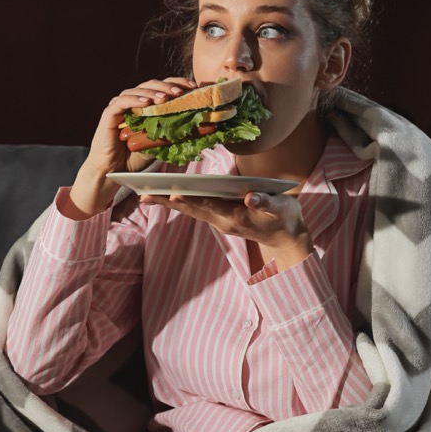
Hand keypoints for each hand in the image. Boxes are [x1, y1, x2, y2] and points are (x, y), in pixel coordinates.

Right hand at [66, 77, 196, 218]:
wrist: (113, 170)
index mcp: (145, 106)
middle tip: (181, 92)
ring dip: (153, 92)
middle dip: (168, 86)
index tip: (192, 87)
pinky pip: (122, 102)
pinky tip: (146, 102)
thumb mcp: (159, 144)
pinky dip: (135, 100)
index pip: (162, 88)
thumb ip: (172, 134)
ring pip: (137, 90)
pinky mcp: (109, 114)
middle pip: (151, 85)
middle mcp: (133, 102)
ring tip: (165, 97)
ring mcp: (120, 106)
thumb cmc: (134, 157)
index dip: (176, 84)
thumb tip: (196, 128)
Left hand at [140, 190, 314, 270]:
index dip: (191, 199)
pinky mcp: (220, 217)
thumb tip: (251, 197)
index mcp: (236, 217)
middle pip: (192, 208)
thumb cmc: (286, 219)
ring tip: (145, 194)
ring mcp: (220, 221)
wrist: (287, 238)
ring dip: (169, 201)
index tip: (172, 193)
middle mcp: (223, 221)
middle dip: (168, 201)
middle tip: (143, 194)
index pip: (209, 206)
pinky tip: (166, 194)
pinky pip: (197, 208)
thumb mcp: (283, 208)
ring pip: (191, 209)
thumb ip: (267, 202)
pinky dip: (181, 201)